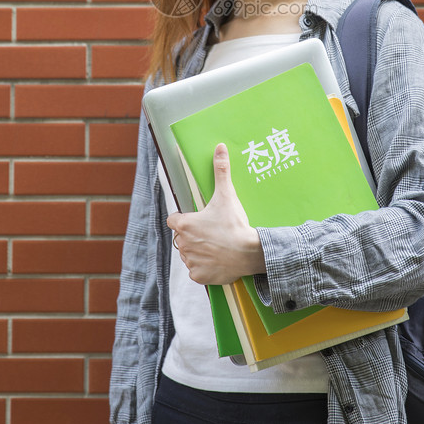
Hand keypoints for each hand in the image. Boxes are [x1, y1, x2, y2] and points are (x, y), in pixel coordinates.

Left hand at [166, 143, 266, 284]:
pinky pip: (197, 270)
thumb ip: (221, 171)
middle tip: (213, 232)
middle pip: (182, 238)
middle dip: (194, 235)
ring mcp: (190, 261)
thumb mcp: (227, 195)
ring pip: (189, 254)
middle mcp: (183, 244)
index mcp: (184, 225)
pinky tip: (218, 260)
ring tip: (217, 245)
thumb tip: (220, 147)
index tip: (199, 219)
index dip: (185, 218)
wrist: (249, 252)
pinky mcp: (199, 276)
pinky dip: (205, 267)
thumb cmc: (235, 224)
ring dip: (198, 251)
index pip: (174, 220)